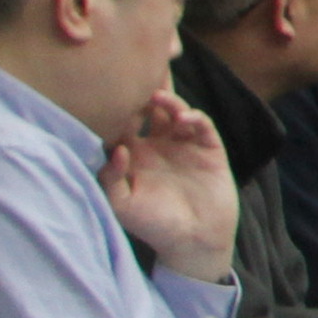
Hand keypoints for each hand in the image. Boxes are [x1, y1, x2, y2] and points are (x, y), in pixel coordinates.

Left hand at [100, 92, 240, 280]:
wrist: (194, 241)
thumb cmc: (153, 224)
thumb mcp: (121, 205)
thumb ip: (110, 178)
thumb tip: (117, 149)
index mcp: (133, 154)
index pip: (121, 121)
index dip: (115, 107)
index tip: (108, 94)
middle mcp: (157, 144)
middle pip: (149, 108)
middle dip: (143, 91)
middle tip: (137, 76)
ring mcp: (184, 144)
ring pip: (175, 110)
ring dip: (168, 100)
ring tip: (158, 96)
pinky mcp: (209, 147)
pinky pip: (202, 125)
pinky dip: (194, 117)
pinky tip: (185, 118)